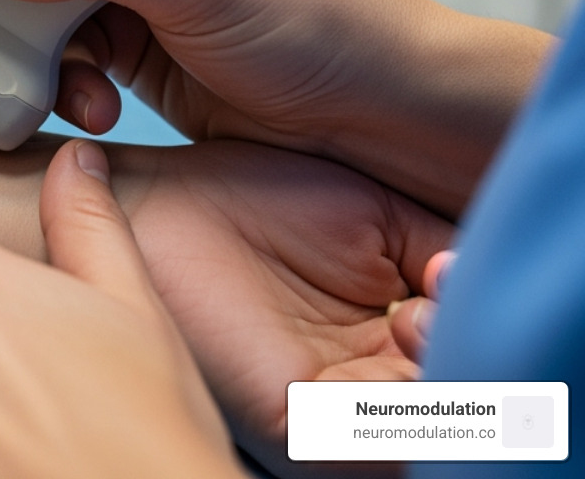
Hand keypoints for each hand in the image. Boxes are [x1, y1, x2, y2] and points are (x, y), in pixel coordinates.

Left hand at [109, 140, 453, 476]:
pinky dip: (418, 396)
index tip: (449, 266)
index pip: (459, 354)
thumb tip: (483, 277)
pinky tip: (408, 326)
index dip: (473, 316)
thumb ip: (441, 252)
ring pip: (430, 427)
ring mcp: (329, 415)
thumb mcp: (372, 219)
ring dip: (450, 370)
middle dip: (466, 347)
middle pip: (455, 399)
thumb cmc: (246, 196)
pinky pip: (382, 443)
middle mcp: (360, 389)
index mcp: (382, 342)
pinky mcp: (294, 424)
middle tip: (438, 286)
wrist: (155, 200)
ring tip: (419, 309)